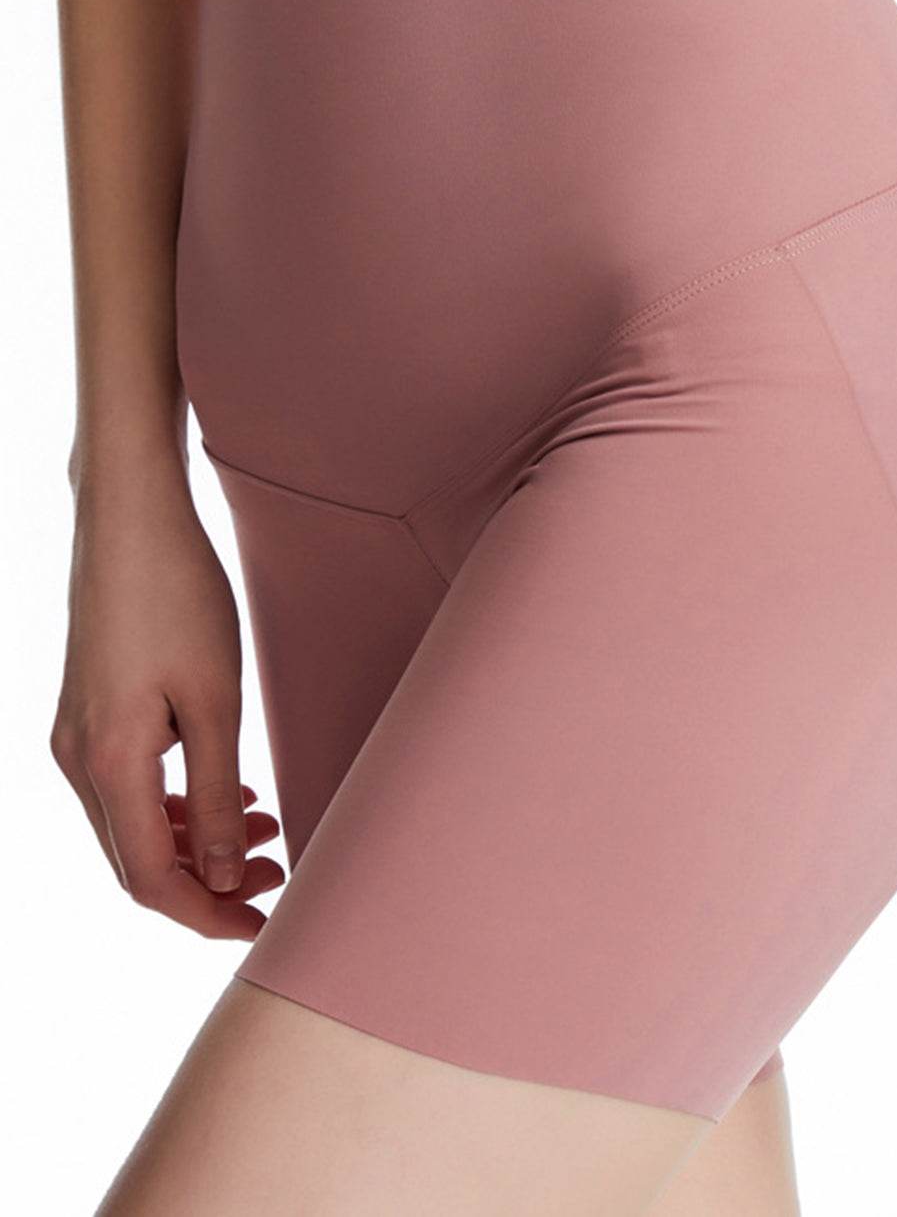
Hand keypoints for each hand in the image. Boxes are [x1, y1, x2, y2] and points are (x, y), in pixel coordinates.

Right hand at [51, 478, 283, 938]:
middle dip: (208, 880)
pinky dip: (175, 802)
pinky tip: (224, 786)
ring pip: (133, 826)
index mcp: (109, 765)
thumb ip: (212, 797)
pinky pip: (128, 786)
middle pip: (137, 862)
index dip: (207, 915)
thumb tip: (217, 876)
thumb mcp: (213, 702)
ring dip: (195, 839)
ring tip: (263, 822)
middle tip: (276, 869)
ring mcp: (76, 735)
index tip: (264, 923)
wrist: (131, 516)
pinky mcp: (88, 712)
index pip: (151, 882)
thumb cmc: (178, 595)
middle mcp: (79, 760)